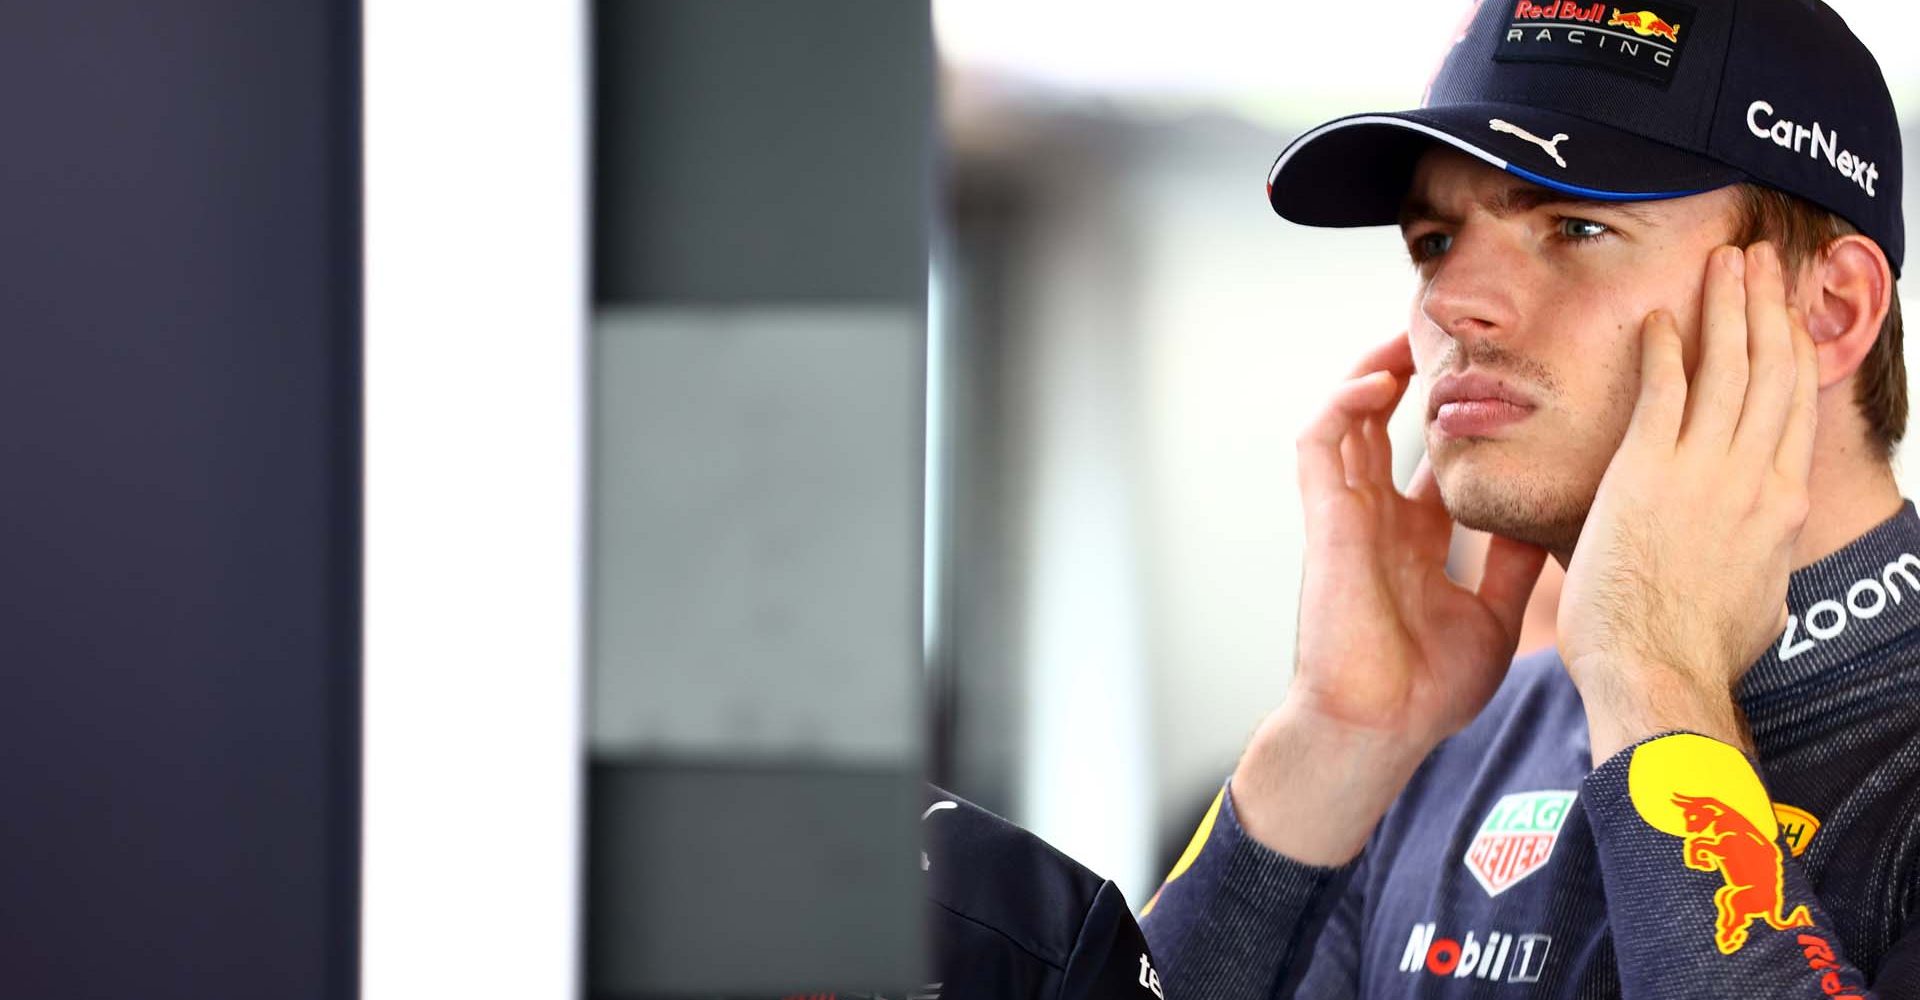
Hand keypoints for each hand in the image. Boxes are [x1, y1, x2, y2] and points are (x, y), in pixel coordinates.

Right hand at [1233, 332, 1550, 864]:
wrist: (1380, 728)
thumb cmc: (1427, 689)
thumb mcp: (1496, 616)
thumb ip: (1514, 565)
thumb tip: (1552, 519)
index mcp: (1414, 537)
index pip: (1429, 456)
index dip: (1454, 416)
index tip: (1497, 379)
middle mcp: (1379, 516)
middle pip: (1387, 423)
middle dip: (1413, 375)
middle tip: (1455, 335)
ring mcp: (1348, 514)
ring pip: (1349, 418)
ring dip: (1372, 371)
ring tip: (1409, 335)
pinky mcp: (1325, 518)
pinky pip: (1320, 442)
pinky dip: (1343, 403)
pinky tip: (1379, 380)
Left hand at [1557, 242, 1818, 762]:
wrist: (1659, 673)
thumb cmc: (1697, 656)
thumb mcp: (1755, 603)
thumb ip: (1756, 564)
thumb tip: (1757, 567)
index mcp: (1782, 506)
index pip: (1794, 408)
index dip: (1793, 351)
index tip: (1787, 316)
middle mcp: (1754, 477)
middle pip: (1772, 370)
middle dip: (1768, 307)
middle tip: (1762, 262)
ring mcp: (1704, 469)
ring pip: (1729, 366)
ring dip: (1727, 306)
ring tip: (1726, 263)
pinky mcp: (1649, 471)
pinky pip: (1663, 390)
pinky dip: (1665, 347)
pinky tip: (1660, 316)